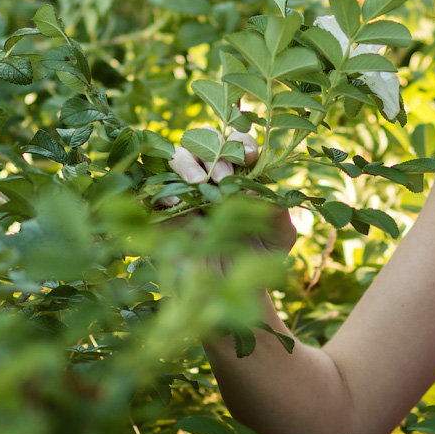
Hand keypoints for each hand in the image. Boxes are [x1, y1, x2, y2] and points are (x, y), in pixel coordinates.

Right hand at [164, 128, 296, 255]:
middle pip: (203, 141)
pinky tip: (178, 204)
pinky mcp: (165, 214)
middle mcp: (212, 178)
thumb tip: (259, 188)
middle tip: (226, 177)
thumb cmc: (259, 259)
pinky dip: (164, 190)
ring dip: (187, 163)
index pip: (236, 143)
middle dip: (215, 151)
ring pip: (175, 156)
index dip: (241, 142)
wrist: (233, 292)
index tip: (250, 157)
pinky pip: (154, 191)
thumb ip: (278, 211)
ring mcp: (186, 194)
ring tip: (201, 182)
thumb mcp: (280, 236)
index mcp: (240, 176)